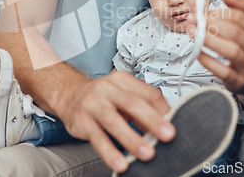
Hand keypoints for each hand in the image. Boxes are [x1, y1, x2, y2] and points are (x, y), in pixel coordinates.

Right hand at [57, 71, 174, 172]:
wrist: (69, 94)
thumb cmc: (102, 97)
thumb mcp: (123, 96)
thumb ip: (143, 109)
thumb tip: (165, 127)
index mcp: (122, 80)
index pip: (147, 93)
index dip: (163, 110)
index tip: (174, 125)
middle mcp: (107, 89)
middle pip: (131, 103)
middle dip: (151, 120)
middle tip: (167, 135)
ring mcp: (92, 104)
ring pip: (113, 121)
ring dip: (131, 138)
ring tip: (146, 154)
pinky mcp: (81, 121)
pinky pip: (97, 138)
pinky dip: (109, 152)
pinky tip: (120, 163)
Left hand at [196, 0, 243, 96]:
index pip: (241, 18)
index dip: (219, 12)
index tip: (205, 12)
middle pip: (235, 33)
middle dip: (211, 24)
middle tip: (194, 20)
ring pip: (231, 50)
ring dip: (208, 40)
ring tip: (193, 32)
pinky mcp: (239, 82)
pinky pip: (222, 70)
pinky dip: (207, 59)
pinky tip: (198, 51)